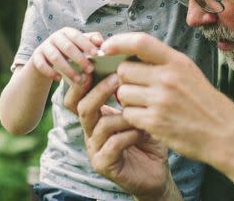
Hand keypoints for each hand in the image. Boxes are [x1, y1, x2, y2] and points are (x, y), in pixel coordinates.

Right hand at [30, 28, 101, 83]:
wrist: (46, 58)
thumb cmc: (69, 51)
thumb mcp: (80, 44)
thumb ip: (91, 41)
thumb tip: (101, 42)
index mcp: (67, 32)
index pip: (77, 36)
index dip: (86, 44)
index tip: (96, 54)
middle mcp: (55, 37)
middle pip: (67, 47)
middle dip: (80, 59)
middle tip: (90, 70)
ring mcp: (44, 47)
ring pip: (55, 57)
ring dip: (68, 69)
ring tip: (78, 80)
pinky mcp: (36, 57)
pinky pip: (41, 65)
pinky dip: (50, 72)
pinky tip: (59, 79)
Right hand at [67, 73, 175, 199]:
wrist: (157, 172)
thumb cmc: (149, 137)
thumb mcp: (140, 109)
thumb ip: (132, 90)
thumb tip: (130, 60)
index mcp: (95, 116)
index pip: (76, 96)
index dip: (82, 81)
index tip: (98, 63)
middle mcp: (90, 131)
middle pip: (81, 107)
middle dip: (99, 90)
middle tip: (118, 78)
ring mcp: (95, 149)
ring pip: (100, 125)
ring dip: (123, 115)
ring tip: (141, 110)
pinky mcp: (104, 165)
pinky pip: (112, 145)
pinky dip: (129, 135)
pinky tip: (144, 132)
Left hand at [103, 32, 233, 164]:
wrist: (224, 133)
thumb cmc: (204, 102)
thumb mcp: (188, 72)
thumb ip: (161, 62)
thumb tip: (127, 54)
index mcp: (177, 61)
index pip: (140, 42)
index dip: (118, 41)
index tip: (106, 47)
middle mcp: (168, 77)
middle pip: (124, 70)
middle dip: (124, 79)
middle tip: (136, 88)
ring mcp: (161, 100)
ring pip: (122, 93)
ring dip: (126, 100)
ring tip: (144, 105)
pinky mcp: (155, 122)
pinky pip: (128, 114)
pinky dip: (132, 117)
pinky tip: (147, 119)